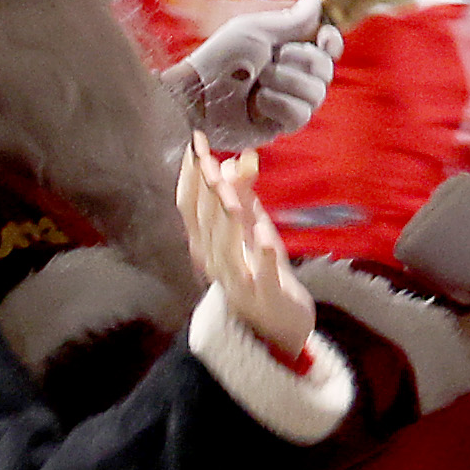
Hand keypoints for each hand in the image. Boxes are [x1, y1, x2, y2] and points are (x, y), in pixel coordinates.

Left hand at [165, 0, 343, 152]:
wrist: (199, 97)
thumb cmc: (220, 59)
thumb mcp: (257, 30)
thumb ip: (292, 19)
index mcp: (286, 48)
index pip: (327, 46)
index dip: (332, 42)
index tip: (324, 37)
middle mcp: (291, 74)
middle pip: (326, 69)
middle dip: (301, 61)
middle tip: (272, 59)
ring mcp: (288, 101)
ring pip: (316, 93)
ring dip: (284, 83)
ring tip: (258, 82)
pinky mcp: (281, 124)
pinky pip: (301, 115)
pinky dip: (278, 105)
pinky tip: (257, 104)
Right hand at [177, 133, 315, 357]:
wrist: (278, 327)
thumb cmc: (262, 271)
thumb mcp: (253, 229)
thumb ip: (244, 195)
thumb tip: (243, 156)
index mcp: (206, 244)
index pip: (191, 206)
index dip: (192, 175)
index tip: (195, 142)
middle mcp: (214, 262)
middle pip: (205, 223)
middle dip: (206, 190)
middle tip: (209, 158)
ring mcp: (238, 281)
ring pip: (227, 248)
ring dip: (228, 219)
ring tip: (229, 192)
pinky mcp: (266, 296)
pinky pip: (262, 275)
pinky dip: (263, 256)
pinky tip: (265, 235)